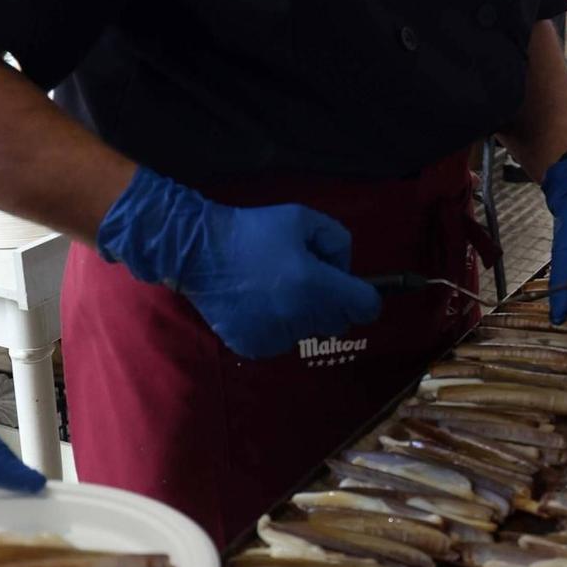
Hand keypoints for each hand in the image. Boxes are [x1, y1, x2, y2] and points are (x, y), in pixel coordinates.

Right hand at [97, 166, 381, 360]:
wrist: (198, 251)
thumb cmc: (254, 230)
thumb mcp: (303, 219)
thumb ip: (338, 241)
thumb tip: (344, 270)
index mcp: (316, 286)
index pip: (367, 308)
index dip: (364, 296)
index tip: (351, 289)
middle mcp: (301, 317)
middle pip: (340, 323)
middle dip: (332, 304)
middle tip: (307, 282)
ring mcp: (277, 337)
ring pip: (310, 333)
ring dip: (304, 316)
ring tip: (277, 290)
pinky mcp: (255, 348)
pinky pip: (282, 342)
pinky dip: (278, 327)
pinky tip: (258, 305)